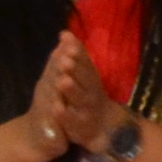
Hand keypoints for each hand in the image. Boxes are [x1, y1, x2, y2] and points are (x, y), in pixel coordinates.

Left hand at [29, 35, 117, 156]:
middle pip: (85, 79)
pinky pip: (72, 121)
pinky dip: (65, 115)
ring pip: (80, 99)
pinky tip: (57, 108)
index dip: (77, 50)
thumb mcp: (84, 75)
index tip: (67, 39)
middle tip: (66, 59)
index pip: (85, 61)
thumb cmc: (88, 96)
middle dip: (76, 69)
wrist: (103, 127)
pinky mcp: (80, 127)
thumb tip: (64, 33)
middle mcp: (92, 92)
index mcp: (90, 78)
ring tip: (62, 81)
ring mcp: (86, 110)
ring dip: (72, 90)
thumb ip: (76, 57)